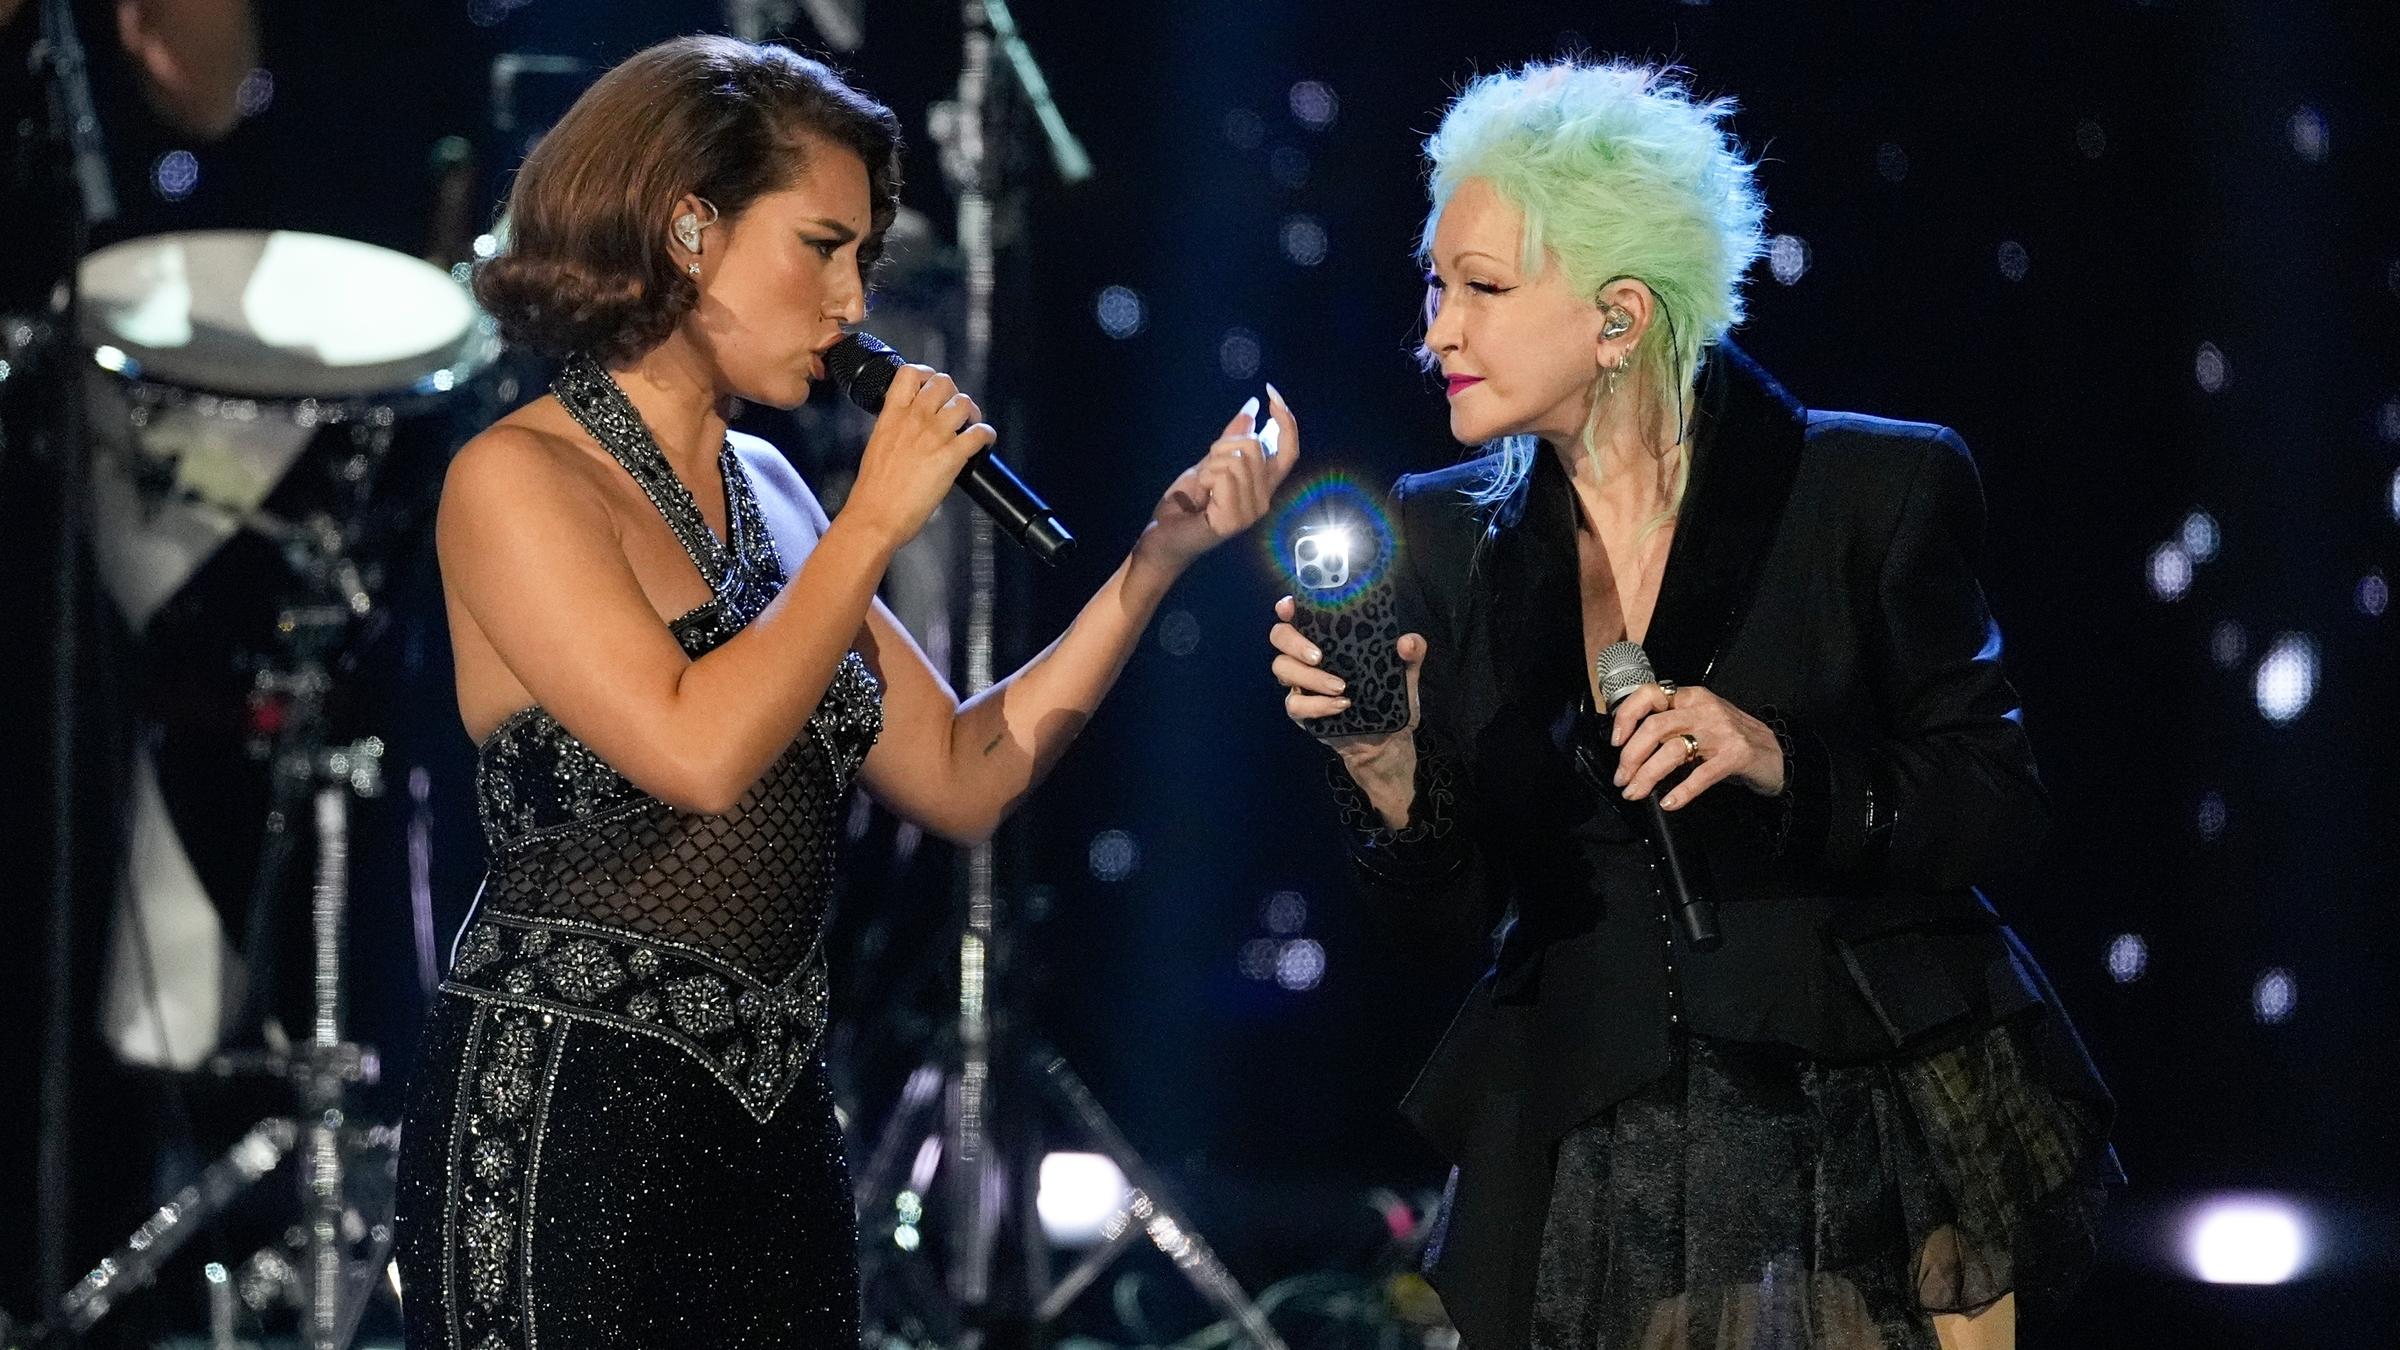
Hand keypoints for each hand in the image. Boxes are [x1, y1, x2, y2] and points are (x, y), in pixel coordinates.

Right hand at [844, 364, 996, 548]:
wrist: (875, 515)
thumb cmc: (873, 491)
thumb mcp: (877, 446)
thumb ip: (895, 429)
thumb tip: (910, 429)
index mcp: (891, 415)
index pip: (910, 374)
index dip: (927, 374)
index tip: (933, 385)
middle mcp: (914, 419)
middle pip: (943, 383)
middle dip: (954, 393)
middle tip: (956, 410)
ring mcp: (934, 436)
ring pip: (963, 403)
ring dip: (972, 413)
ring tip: (971, 425)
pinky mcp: (951, 456)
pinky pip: (979, 434)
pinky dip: (986, 435)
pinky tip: (984, 442)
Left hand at [1140, 383, 1300, 570]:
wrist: (1161, 538)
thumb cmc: (1184, 505)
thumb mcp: (1209, 463)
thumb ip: (1232, 439)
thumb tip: (1252, 407)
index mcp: (1262, 486)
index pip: (1289, 451)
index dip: (1287, 421)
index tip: (1271, 394)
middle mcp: (1264, 500)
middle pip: (1255, 446)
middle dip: (1223, 445)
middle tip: (1206, 468)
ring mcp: (1251, 512)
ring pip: (1237, 460)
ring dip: (1211, 464)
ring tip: (1203, 486)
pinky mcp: (1234, 520)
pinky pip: (1224, 476)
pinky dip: (1205, 478)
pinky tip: (1200, 497)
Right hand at [1270, 595, 1424, 824]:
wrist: (1386, 741)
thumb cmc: (1389, 699)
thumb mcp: (1406, 674)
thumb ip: (1411, 653)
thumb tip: (1406, 642)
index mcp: (1329, 639)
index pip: (1299, 615)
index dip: (1288, 608)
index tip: (1290, 607)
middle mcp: (1308, 657)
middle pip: (1279, 636)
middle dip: (1294, 642)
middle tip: (1319, 656)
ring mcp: (1301, 684)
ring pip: (1283, 668)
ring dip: (1310, 677)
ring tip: (1341, 687)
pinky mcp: (1301, 711)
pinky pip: (1294, 704)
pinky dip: (1317, 705)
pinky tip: (1340, 706)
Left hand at [1609, 682, 1785, 810]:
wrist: (1776, 754)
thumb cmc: (1731, 738)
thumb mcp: (1699, 721)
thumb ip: (1670, 725)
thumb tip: (1629, 748)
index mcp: (1691, 698)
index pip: (1650, 694)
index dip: (1627, 716)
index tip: (1616, 741)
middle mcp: (1704, 710)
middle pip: (1655, 727)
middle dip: (1631, 756)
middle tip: (1622, 779)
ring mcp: (1721, 732)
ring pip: (1673, 750)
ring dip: (1648, 775)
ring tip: (1635, 792)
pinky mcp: (1736, 756)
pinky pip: (1701, 775)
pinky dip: (1681, 791)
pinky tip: (1668, 802)